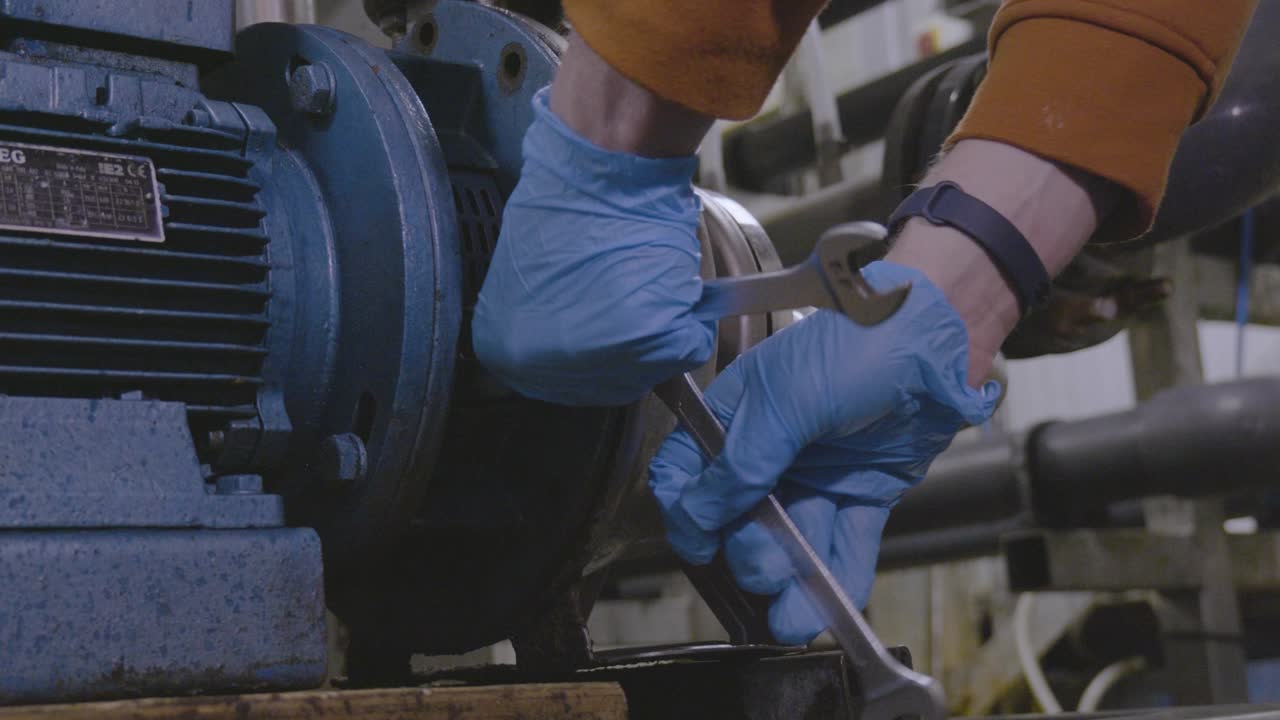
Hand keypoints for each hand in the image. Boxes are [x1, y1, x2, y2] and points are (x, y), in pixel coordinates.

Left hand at [472, 88, 713, 405]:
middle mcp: (544, 367)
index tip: (606, 334)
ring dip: (657, 332)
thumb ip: (541, 317)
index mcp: (503, 349)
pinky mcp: (648, 344)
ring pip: (646, 370)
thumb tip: (570, 328)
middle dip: (625, 349)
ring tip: (648, 284)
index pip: (555, 381)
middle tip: (634, 306)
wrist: (602, 170)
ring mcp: (597, 361)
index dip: (589, 354)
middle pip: (603, 382)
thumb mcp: (527, 272)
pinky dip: (689, 319)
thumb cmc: (565, 202)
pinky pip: (684, 348)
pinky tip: (668, 283)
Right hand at [648, 261, 1000, 643]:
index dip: (687, 513)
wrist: (939, 337)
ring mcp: (818, 473)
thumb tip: (697, 515)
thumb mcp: (784, 401)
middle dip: (749, 552)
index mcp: (735, 416)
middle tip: (763, 570)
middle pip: (740, 519)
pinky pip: (846, 540)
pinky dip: (841, 574)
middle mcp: (771, 450)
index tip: (698, 546)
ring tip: (795, 617)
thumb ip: (741, 464)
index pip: (688, 473)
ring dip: (793, 581)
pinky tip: (833, 604)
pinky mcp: (864, 490)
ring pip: (794, 539)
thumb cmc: (855, 343)